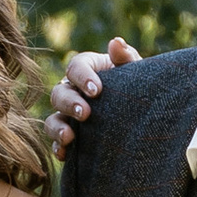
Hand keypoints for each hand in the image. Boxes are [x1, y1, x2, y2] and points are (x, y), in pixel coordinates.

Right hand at [43, 32, 141, 153]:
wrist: (143, 116)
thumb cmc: (139, 87)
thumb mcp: (136, 72)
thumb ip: (126, 58)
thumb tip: (116, 42)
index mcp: (88, 69)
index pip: (76, 66)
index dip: (82, 77)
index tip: (96, 90)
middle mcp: (73, 90)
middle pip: (59, 92)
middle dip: (69, 103)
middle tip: (86, 114)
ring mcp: (69, 115)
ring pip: (53, 117)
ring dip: (57, 127)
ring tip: (69, 137)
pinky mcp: (71, 136)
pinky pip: (56, 142)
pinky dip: (57, 147)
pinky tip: (64, 154)